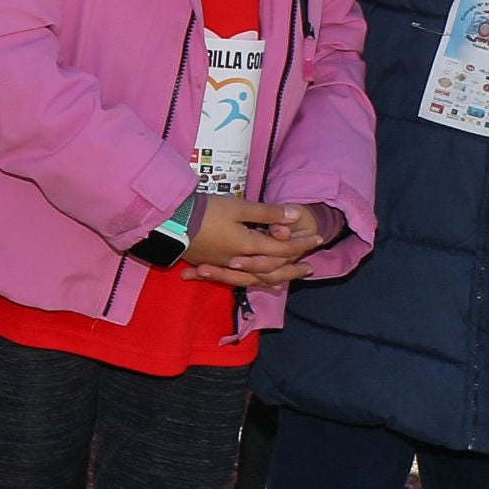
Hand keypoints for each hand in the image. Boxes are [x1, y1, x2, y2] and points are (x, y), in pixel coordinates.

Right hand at [180, 197, 328, 286]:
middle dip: (292, 269)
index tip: (318, 239)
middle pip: (271, 270)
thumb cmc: (206, 211)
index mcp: (248, 246)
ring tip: (284, 281)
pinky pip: (235, 279)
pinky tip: (250, 281)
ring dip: (272, 280)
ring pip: (254, 279)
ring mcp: (223, 266)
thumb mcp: (239, 207)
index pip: (281, 249)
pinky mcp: (210, 265)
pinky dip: (248, 282)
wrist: (170, 221)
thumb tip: (294, 216)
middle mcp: (238, 261)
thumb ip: (267, 213)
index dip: (301, 244)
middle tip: (308, 269)